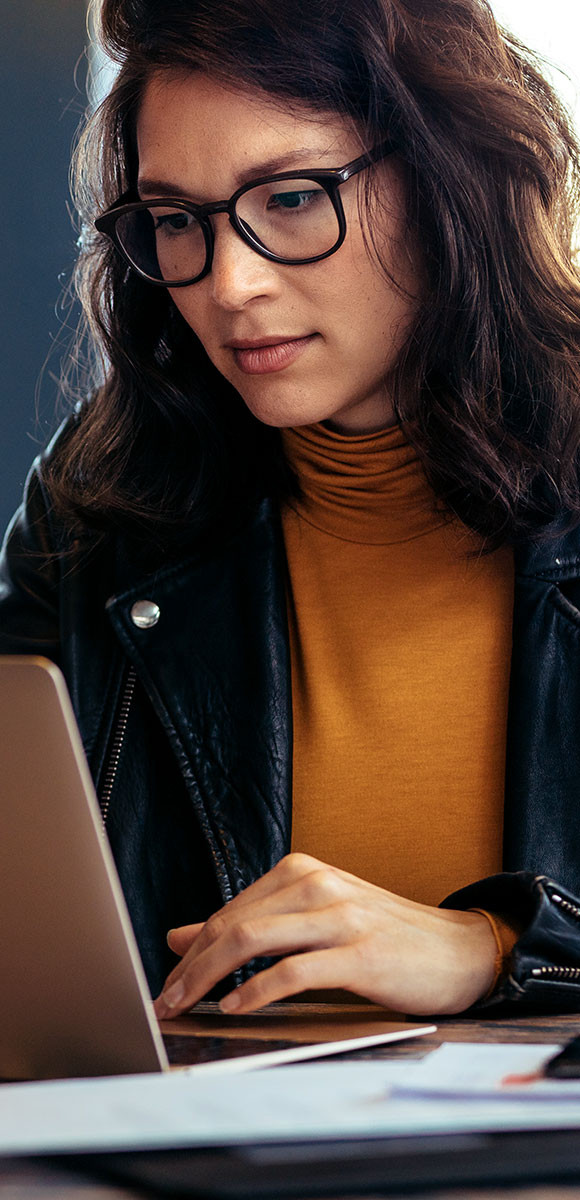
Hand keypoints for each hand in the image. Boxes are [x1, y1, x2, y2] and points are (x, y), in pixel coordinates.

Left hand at [153, 853, 497, 1018]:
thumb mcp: (312, 921)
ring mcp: (340, 916)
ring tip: (189, 1006)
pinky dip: (257, 990)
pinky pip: (294, 971)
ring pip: (253, 940)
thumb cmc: (384, 938)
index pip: (229, 911)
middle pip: (233, 924)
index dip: (192, 950)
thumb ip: (251, 925)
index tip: (167, 983)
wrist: (459, 950)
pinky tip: (237, 1007)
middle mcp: (317, 884)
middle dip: (191, 967)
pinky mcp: (360, 953)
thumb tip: (180, 936)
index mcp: (302, 872)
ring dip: (210, 977)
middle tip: (165, 1001)